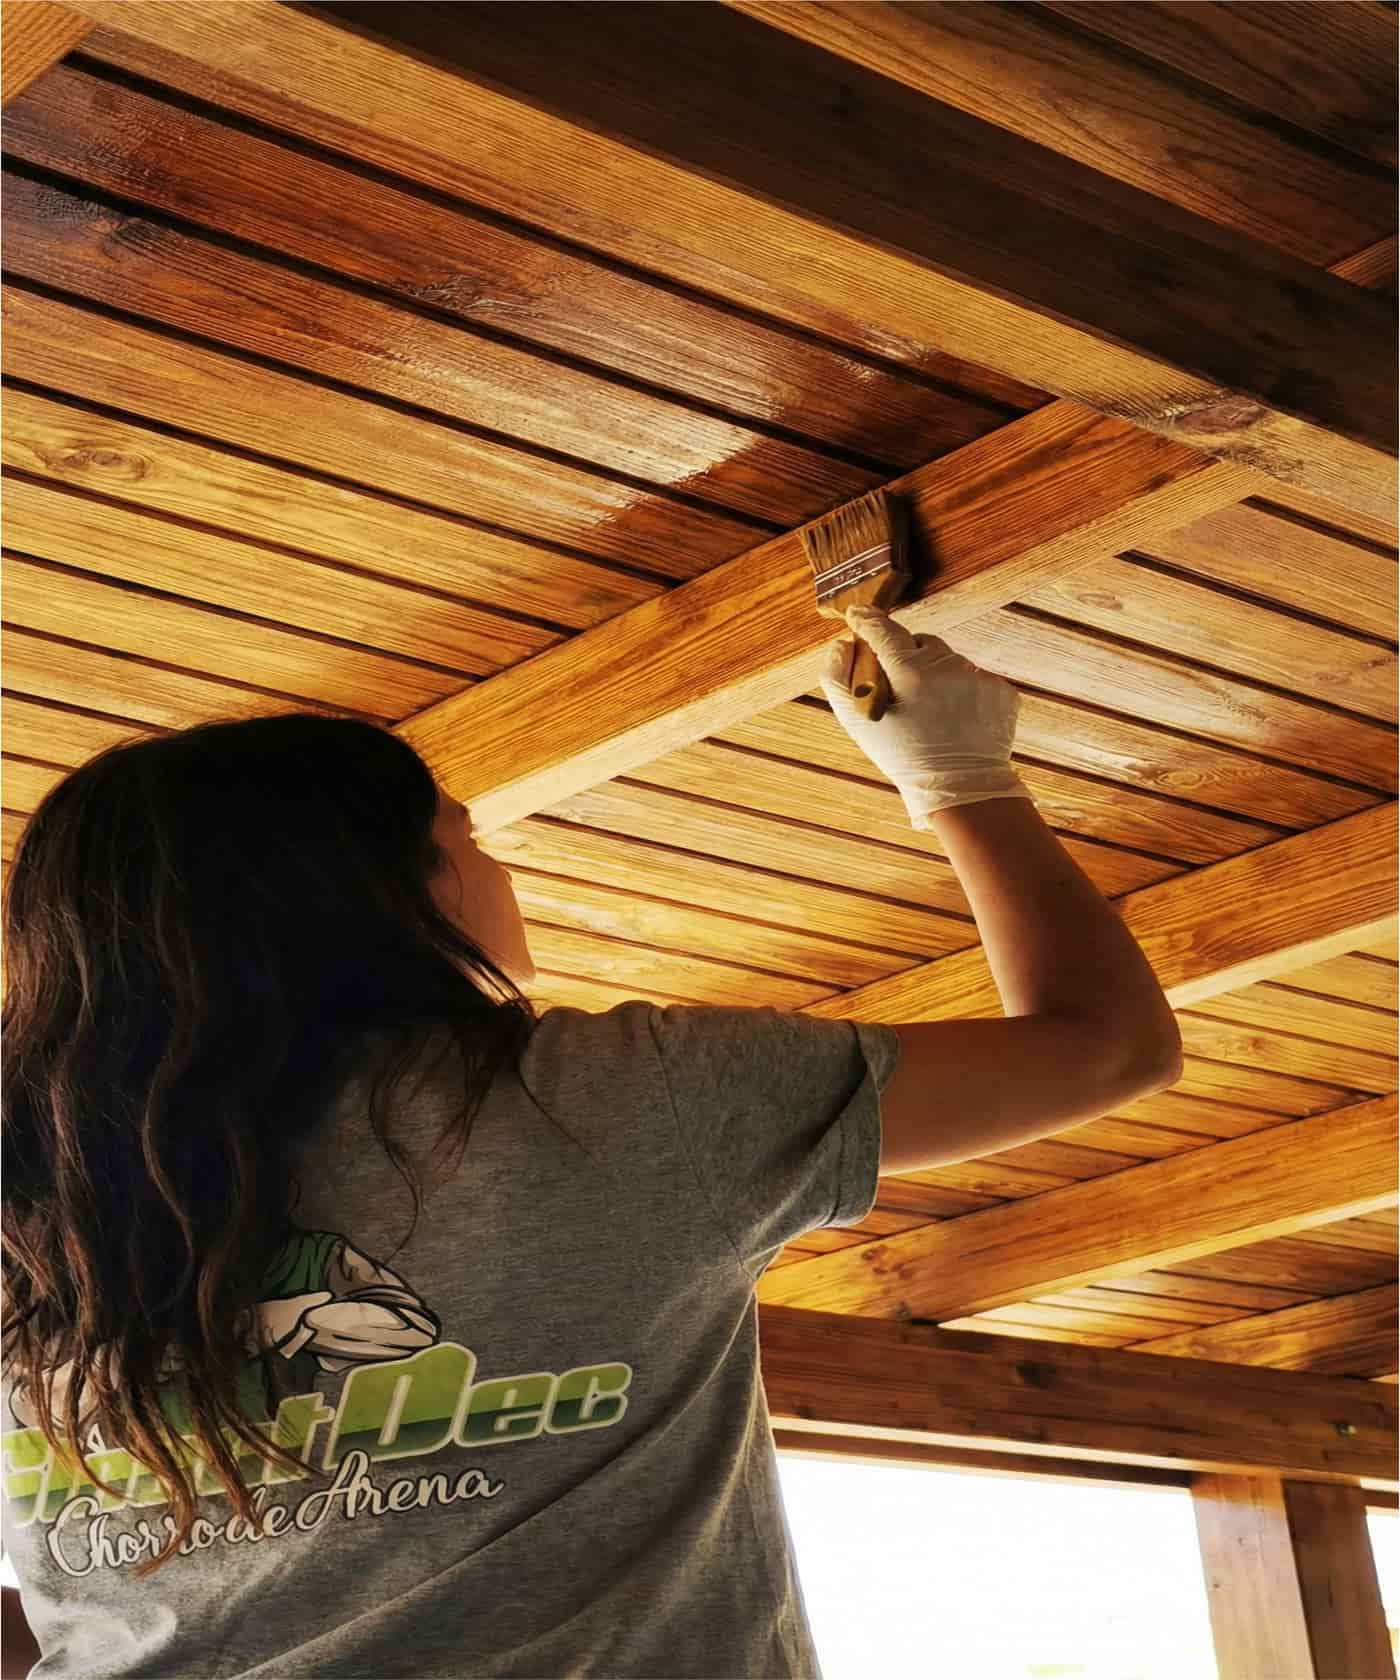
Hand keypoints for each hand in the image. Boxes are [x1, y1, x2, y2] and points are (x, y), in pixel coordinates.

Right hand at [820, 606, 1030, 828]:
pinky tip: (955, 717)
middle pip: (918, 642)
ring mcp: (978, 678)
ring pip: (948, 660)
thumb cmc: (904, 756)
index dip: (867, 621)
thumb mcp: (858, 724)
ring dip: (935, 675)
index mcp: (910, 673)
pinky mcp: (1000, 690)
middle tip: (900, 687)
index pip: (884, 630)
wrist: (961, 788)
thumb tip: (842, 642)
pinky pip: (974, 677)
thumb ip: (838, 679)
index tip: (858, 615)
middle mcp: (947, 668)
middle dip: (906, 657)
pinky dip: (962, 691)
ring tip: (931, 710)